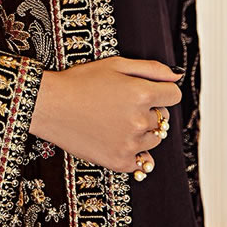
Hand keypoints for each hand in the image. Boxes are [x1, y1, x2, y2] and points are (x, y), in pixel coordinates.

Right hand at [29, 56, 181, 174]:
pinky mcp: (119, 161)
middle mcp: (139, 121)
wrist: (51, 105)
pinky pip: (142, 162)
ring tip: (117, 121)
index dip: (162, 91)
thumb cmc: (79, 82)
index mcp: (141, 94)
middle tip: (124, 105)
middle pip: (164, 119)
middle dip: (150, 111)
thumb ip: (150, 68)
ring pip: (154, 139)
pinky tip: (118, 140)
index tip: (149, 91)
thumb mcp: (115, 64)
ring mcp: (130, 144)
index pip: (173, 96)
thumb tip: (175, 75)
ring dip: (143, 131)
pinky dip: (134, 153)